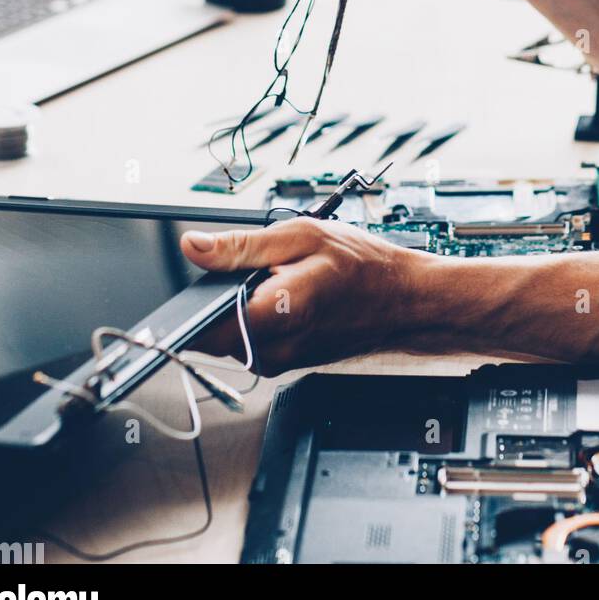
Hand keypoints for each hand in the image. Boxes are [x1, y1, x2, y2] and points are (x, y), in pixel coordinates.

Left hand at [181, 217, 422, 373]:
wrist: (404, 299)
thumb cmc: (362, 264)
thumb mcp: (302, 235)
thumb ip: (242, 245)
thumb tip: (193, 247)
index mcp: (278, 312)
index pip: (205, 329)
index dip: (193, 307)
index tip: (199, 286)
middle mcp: (278, 348)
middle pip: (215, 333)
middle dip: (222, 301)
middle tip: (255, 270)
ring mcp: (284, 361)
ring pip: (233, 340)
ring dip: (242, 311)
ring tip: (277, 281)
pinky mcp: (289, 364)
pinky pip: (254, 344)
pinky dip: (261, 321)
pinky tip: (286, 297)